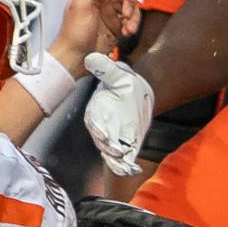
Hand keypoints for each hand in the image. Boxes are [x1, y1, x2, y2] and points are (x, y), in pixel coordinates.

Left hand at [50, 0, 141, 65]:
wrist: (75, 58)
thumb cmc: (74, 31)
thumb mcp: (81, 5)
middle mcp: (102, 0)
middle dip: (129, 2)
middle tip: (127, 13)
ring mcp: (110, 14)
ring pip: (130, 6)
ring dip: (133, 16)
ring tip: (128, 28)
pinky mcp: (117, 27)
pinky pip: (131, 20)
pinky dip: (132, 25)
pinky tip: (128, 32)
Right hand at [82, 52, 151, 177]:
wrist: (136, 93)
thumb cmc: (123, 83)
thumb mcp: (116, 74)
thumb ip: (104, 69)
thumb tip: (90, 57)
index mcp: (96, 112)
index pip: (94, 123)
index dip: (98, 130)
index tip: (104, 135)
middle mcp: (101, 128)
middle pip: (102, 142)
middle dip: (109, 148)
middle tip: (120, 151)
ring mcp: (112, 140)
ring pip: (111, 155)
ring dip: (117, 162)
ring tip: (127, 167)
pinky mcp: (124, 146)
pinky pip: (122, 160)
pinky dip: (126, 166)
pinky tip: (134, 169)